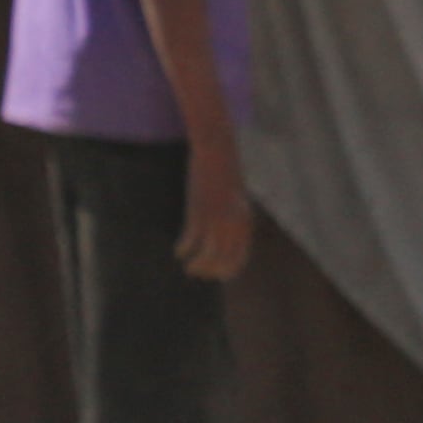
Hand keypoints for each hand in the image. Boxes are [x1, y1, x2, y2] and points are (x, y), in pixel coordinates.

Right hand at [177, 141, 253, 282]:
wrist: (217, 148)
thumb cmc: (225, 170)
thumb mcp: (236, 195)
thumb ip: (235, 214)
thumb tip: (227, 232)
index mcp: (244, 221)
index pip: (239, 259)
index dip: (226, 271)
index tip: (215, 274)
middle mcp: (234, 225)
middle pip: (223, 262)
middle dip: (210, 272)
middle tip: (198, 272)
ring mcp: (217, 220)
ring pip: (208, 258)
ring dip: (197, 267)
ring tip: (188, 267)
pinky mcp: (199, 212)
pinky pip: (191, 241)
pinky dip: (183, 249)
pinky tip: (178, 250)